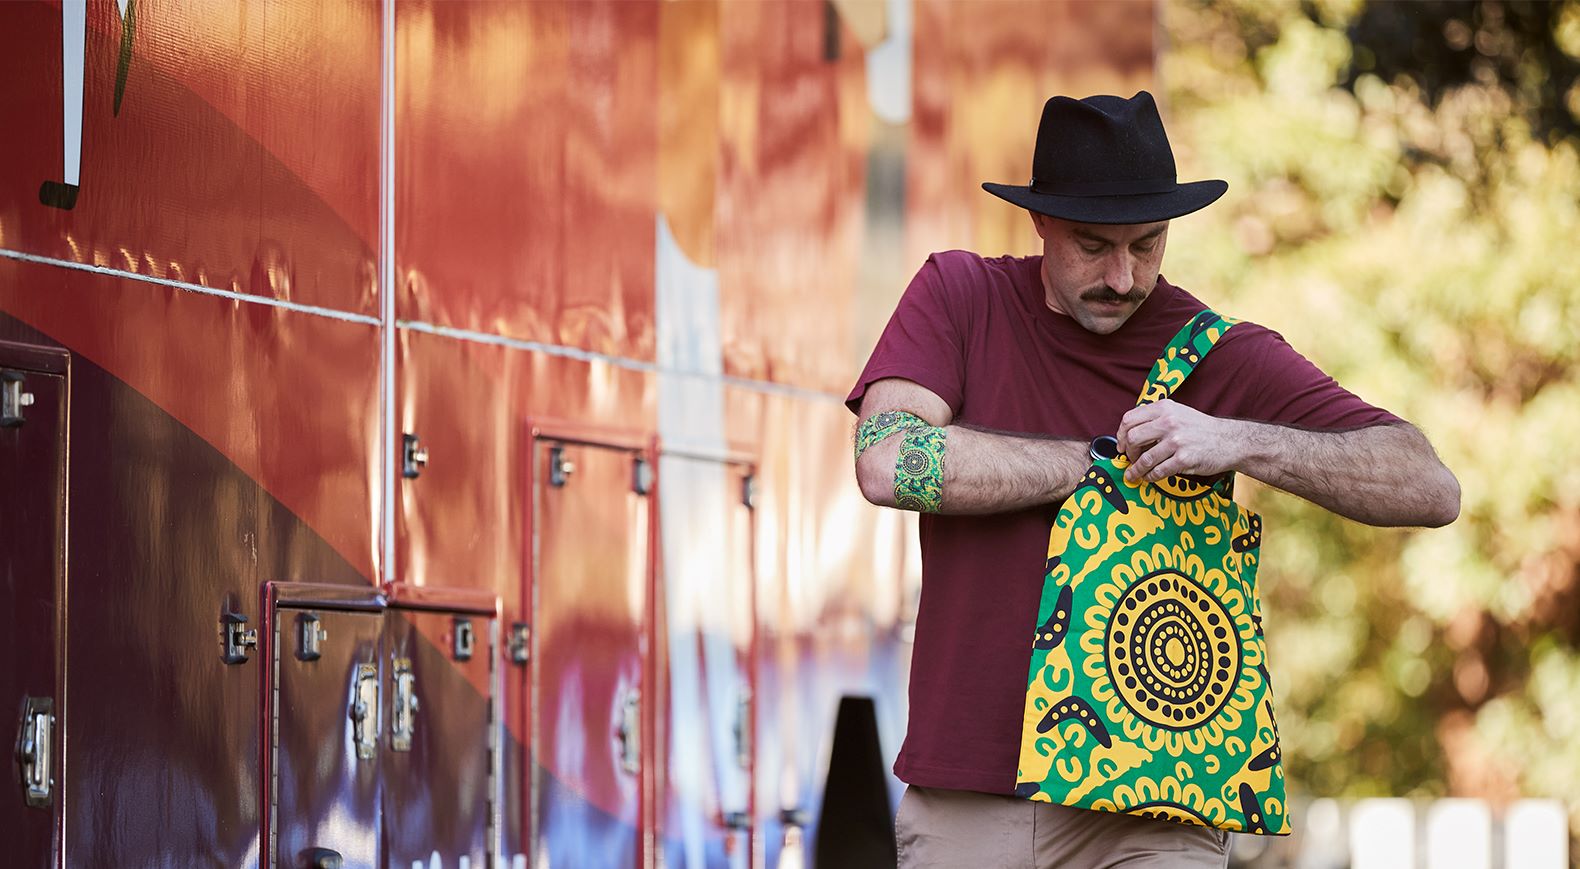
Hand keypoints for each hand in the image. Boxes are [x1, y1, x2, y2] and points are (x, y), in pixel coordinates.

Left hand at [1115, 400, 1242, 482]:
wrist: (1229, 440)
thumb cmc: (1200, 428)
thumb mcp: (1177, 412)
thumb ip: (1155, 418)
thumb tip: (1129, 433)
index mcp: (1164, 408)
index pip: (1129, 419)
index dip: (1120, 435)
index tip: (1121, 445)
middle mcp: (1169, 422)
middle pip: (1132, 438)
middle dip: (1128, 452)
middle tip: (1131, 459)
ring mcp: (1177, 441)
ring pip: (1144, 459)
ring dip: (1136, 470)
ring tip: (1135, 474)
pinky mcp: (1184, 459)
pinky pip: (1158, 471)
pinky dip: (1151, 477)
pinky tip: (1151, 477)